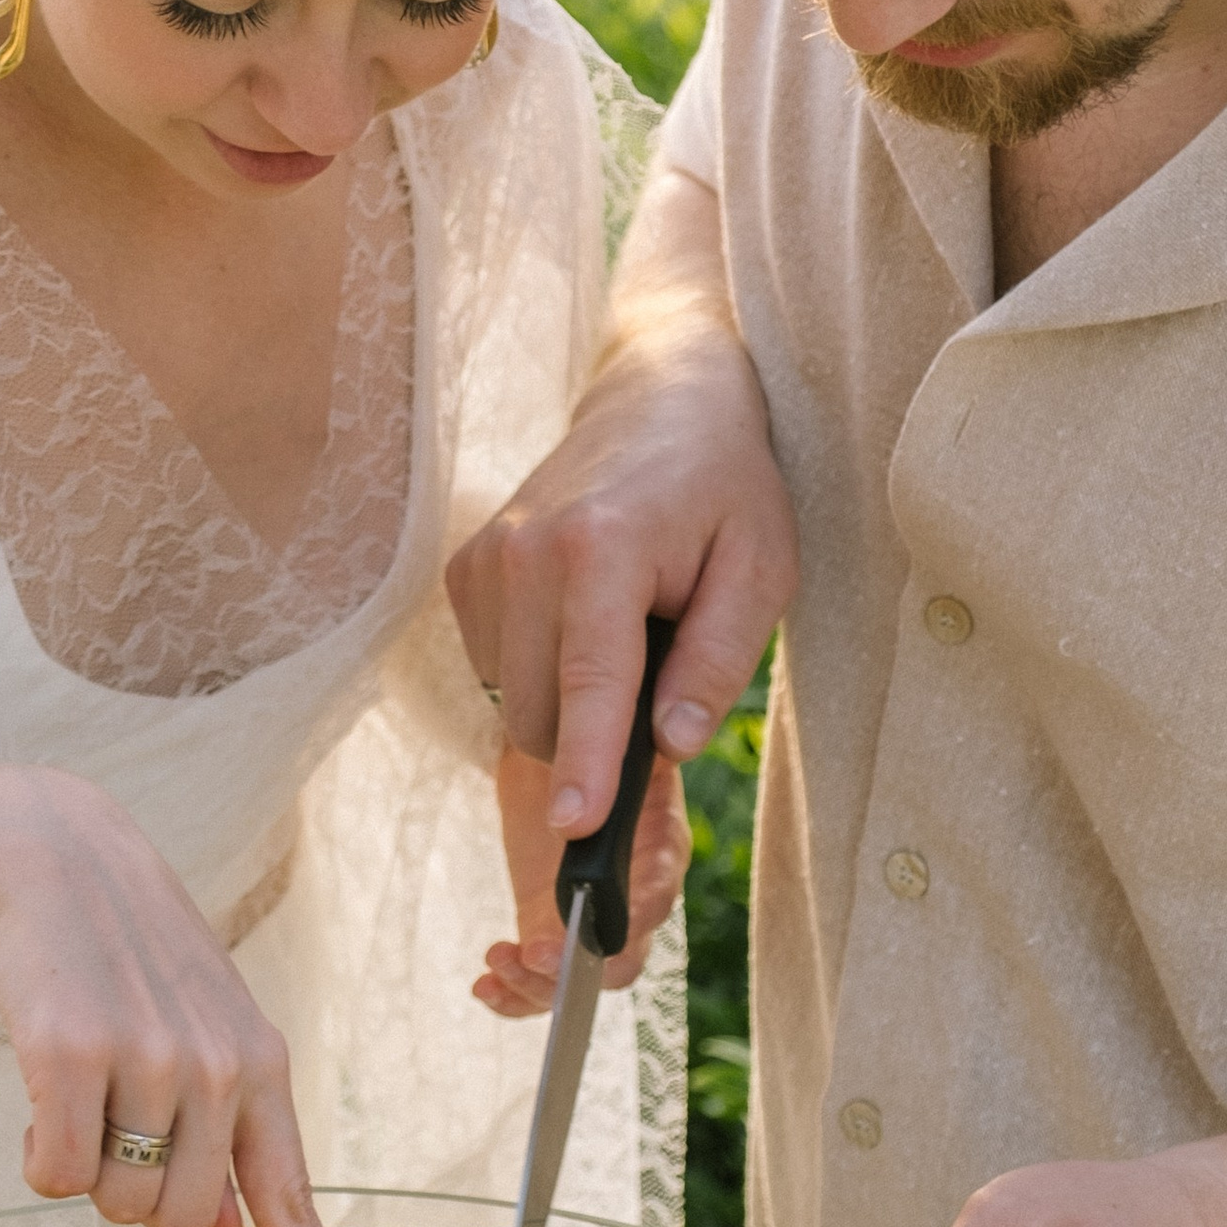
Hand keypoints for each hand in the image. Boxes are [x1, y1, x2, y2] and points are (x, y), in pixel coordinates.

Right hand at [0, 766, 361, 1226]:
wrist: (52, 853)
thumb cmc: (127, 955)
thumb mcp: (201, 1031)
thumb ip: (223, 1130)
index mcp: (262, 1067)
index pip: (293, 1196)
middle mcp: (218, 1069)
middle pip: (176, 1226)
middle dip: (135, 1195)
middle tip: (113, 1113)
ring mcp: (149, 1060)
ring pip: (113, 1206)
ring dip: (82, 1168)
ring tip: (79, 1084)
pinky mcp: (70, 1054)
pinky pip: (53, 1175)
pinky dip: (37, 1155)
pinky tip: (39, 1092)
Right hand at [447, 176, 794, 846]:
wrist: (661, 397)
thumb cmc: (723, 486)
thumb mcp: (761, 569)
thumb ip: (715, 661)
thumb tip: (669, 745)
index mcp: (602, 547)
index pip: (591, 680)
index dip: (588, 764)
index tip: (575, 829)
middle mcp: (524, 551)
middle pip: (543, 714)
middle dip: (597, 738)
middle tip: (661, 686)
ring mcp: (483, 561)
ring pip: (514, 703)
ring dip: (571, 704)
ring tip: (628, 632)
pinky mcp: (464, 574)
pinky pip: (497, 674)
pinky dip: (544, 674)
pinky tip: (584, 623)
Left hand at [475, 745, 690, 1017]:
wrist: (551, 751)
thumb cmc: (583, 741)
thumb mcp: (595, 743)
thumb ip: (598, 771)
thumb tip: (581, 806)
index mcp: (660, 849)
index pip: (656, 898)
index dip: (625, 922)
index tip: (580, 925)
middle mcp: (637, 897)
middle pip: (621, 958)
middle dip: (575, 966)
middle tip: (530, 952)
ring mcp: (592, 923)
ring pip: (580, 981)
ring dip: (537, 984)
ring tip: (495, 961)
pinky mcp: (554, 934)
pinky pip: (542, 981)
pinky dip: (515, 994)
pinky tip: (485, 986)